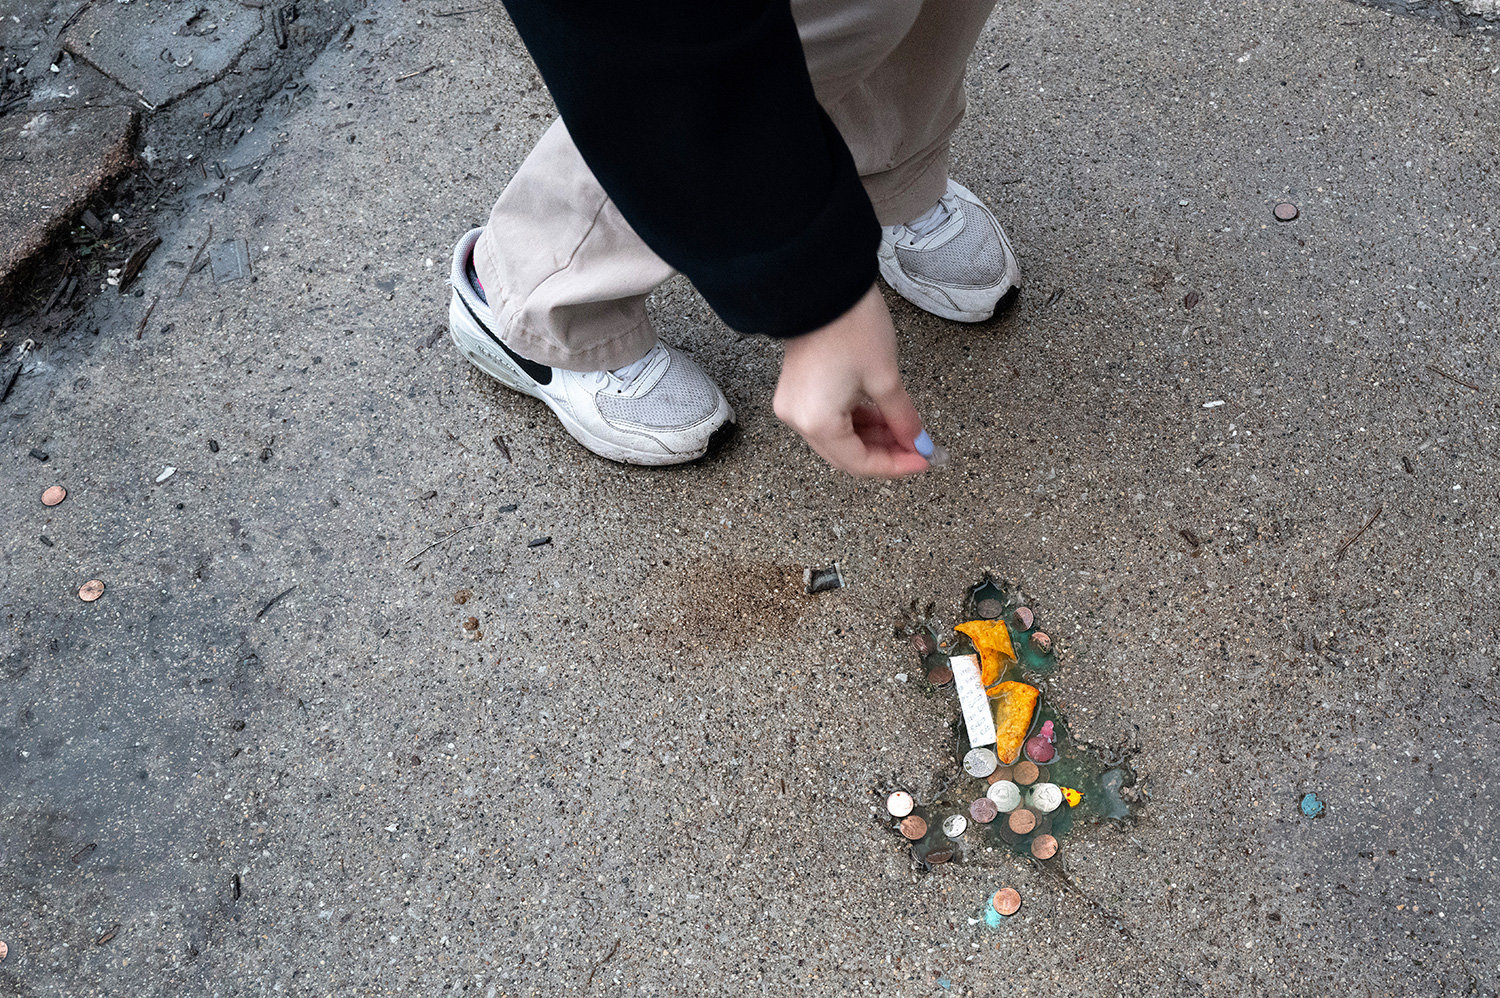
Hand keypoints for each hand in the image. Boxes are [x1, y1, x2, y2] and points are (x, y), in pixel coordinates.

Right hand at [773, 285, 929, 476]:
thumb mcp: (885, 378)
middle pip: (846, 455)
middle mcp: (798, 420)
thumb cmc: (851, 327)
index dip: (895, 466)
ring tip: (903, 429)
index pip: (860, 463)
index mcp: (817, 422)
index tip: (923, 460)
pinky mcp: (798, 390)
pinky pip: (828, 419)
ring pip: (838, 438)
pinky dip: (855, 422)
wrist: (823, 286)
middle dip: (884, 454)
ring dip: (871, 438)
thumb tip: (918, 442)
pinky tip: (881, 415)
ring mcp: (794, 405)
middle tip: (917, 448)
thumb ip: (903, 418)